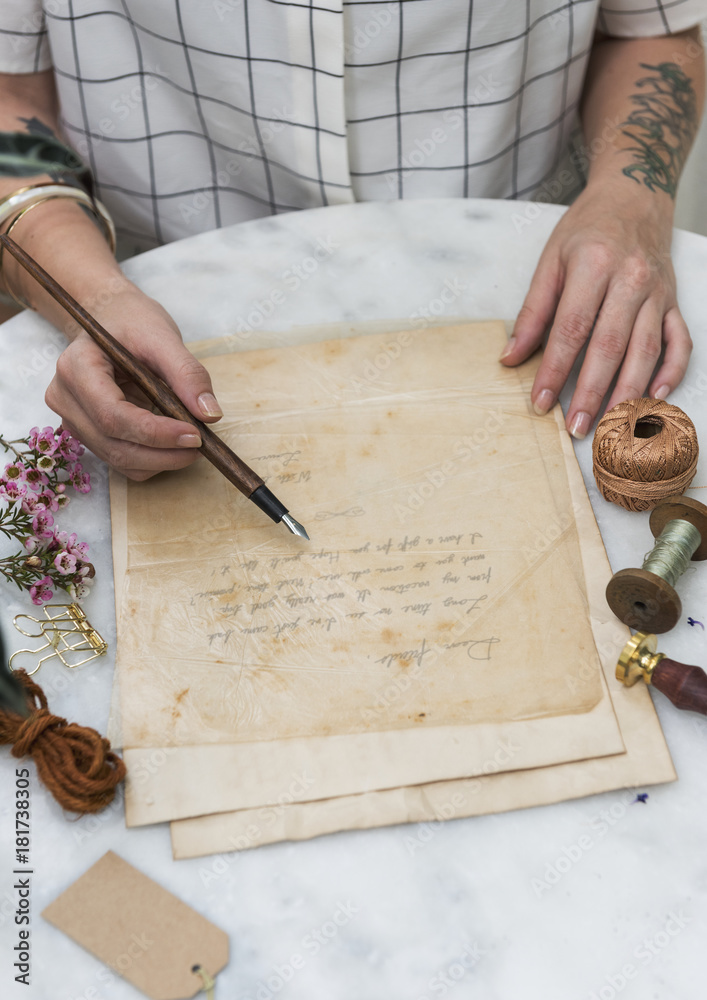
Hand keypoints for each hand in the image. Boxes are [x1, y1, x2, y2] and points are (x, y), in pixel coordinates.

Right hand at [45, 286, 222, 479]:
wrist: (111, 319)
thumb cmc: (131, 322)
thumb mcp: (162, 337)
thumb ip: (188, 373)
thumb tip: (210, 414)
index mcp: (76, 367)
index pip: (113, 414)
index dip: (155, 433)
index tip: (194, 435)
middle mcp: (65, 398)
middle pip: (114, 444)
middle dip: (162, 453)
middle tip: (201, 445)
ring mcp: (73, 419)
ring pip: (118, 459)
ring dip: (160, 460)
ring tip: (191, 444)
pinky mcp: (87, 433)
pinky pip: (121, 460)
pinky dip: (151, 460)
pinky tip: (172, 444)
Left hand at [500, 180, 691, 437]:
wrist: (635, 196)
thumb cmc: (588, 230)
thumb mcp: (551, 260)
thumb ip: (532, 311)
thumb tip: (511, 357)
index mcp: (594, 266)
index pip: (571, 328)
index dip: (555, 369)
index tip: (540, 401)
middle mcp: (631, 280)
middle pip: (610, 346)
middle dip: (591, 392)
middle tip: (576, 427)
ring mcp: (657, 293)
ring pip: (646, 351)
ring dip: (628, 393)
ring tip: (611, 426)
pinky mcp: (674, 302)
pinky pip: (680, 342)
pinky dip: (671, 372)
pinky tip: (655, 396)